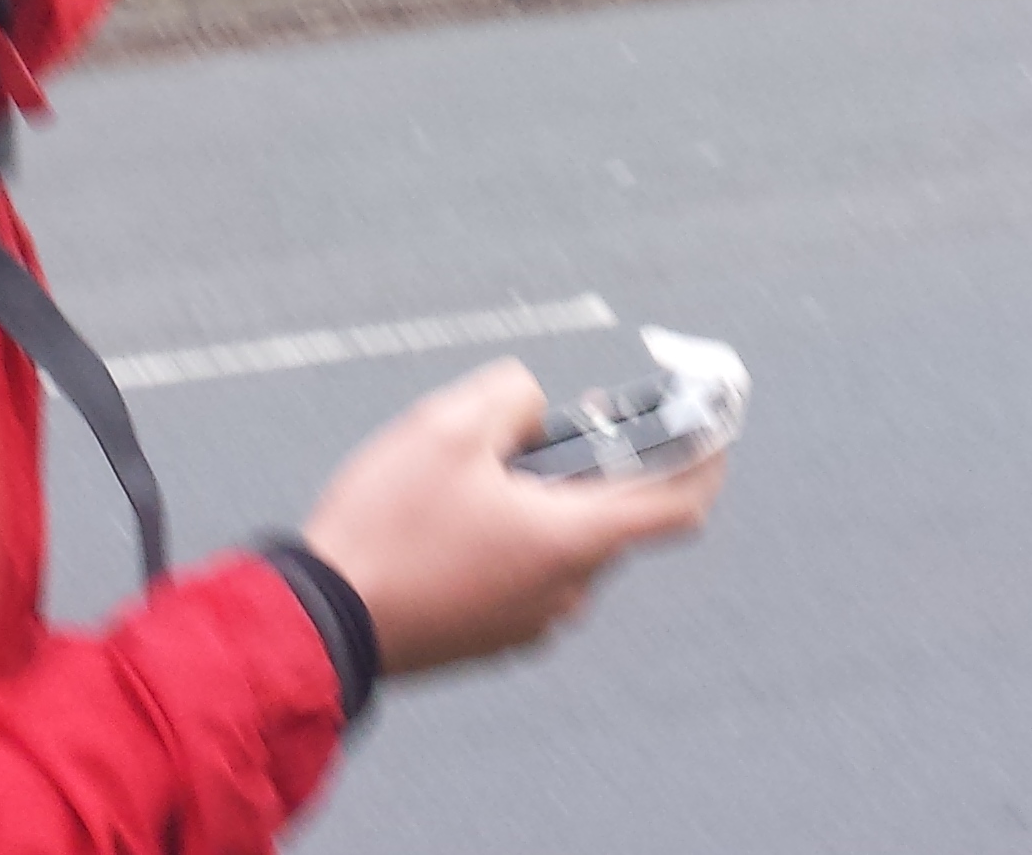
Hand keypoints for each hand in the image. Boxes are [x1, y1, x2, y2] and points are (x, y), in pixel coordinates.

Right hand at [300, 358, 727, 675]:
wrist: (321, 623)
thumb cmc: (386, 531)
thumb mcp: (448, 425)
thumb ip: (515, 396)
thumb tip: (534, 408)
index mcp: (572, 540)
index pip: (679, 503)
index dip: (705, 455)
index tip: (710, 422)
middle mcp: (565, 591)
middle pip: (612, 515)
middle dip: (594, 462)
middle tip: (556, 421)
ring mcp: (529, 621)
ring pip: (565, 543)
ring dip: (545, 500)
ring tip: (482, 467)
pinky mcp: (493, 636)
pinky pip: (527, 573)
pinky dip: (514, 536)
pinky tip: (453, 514)